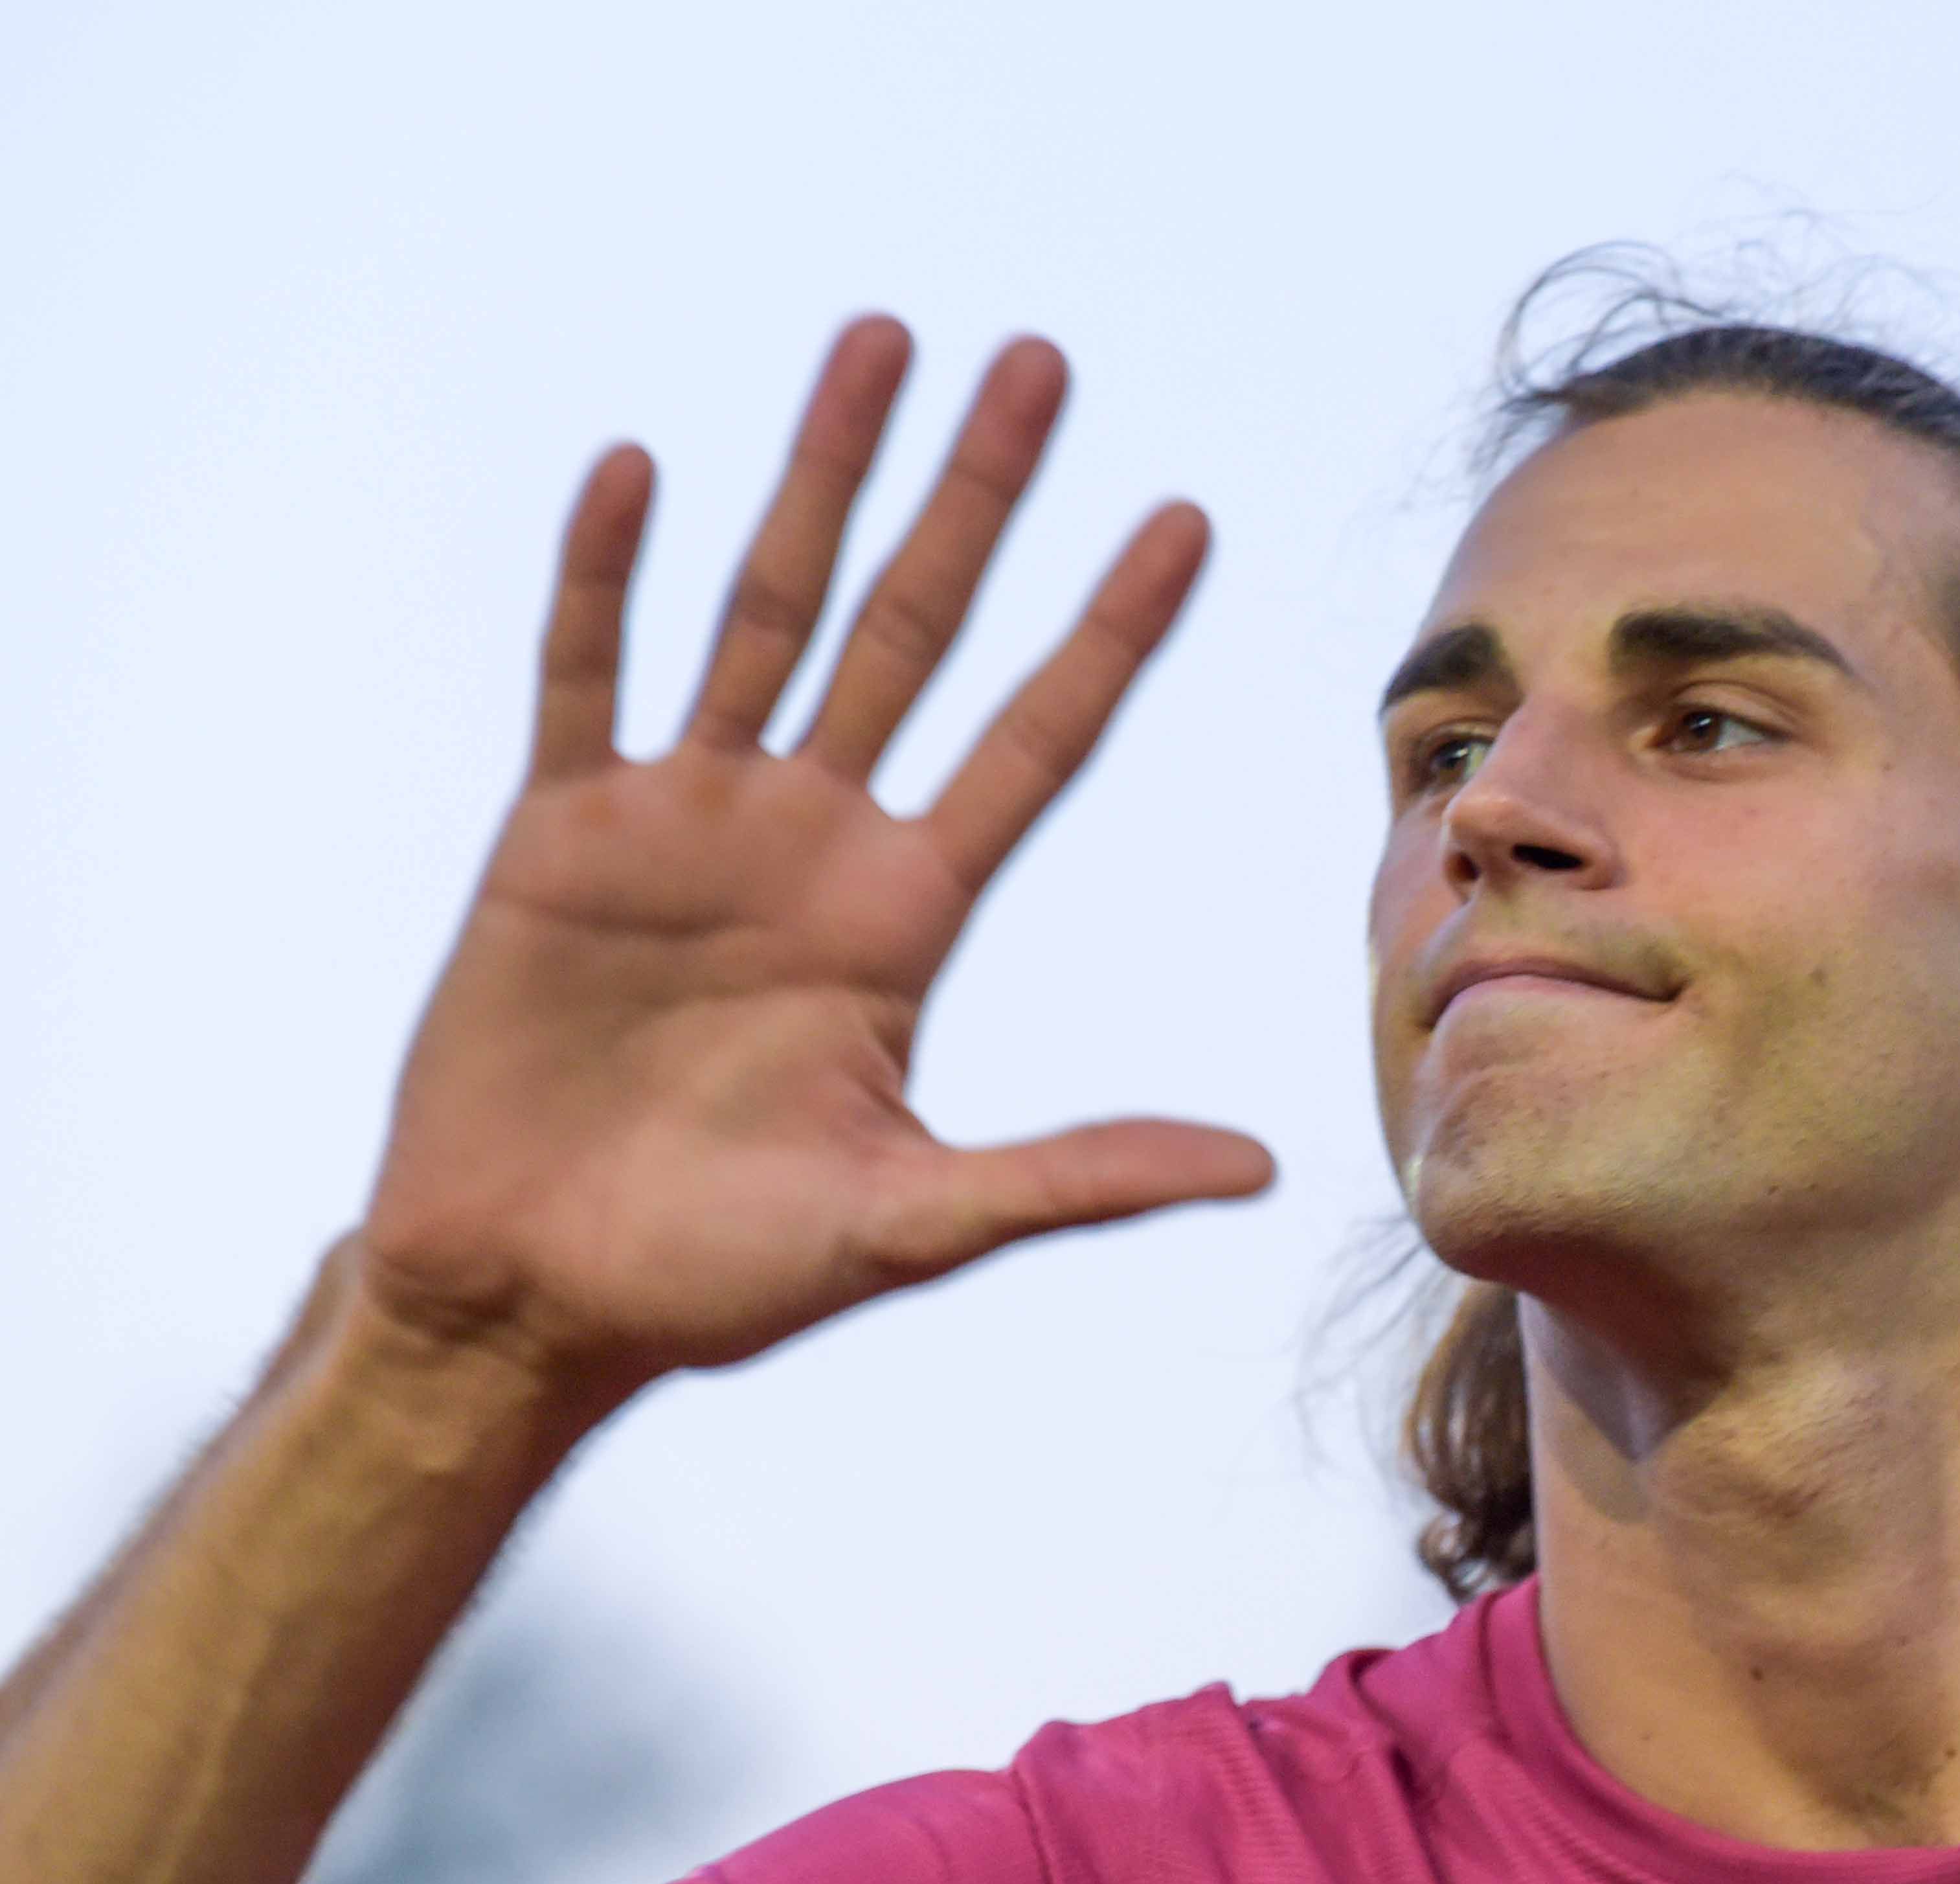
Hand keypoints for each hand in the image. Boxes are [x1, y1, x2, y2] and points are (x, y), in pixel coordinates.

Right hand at [352, 316, 1273, 1403]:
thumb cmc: (719, 1278)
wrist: (530, 1298)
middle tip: (1040, 360)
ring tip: (878, 343)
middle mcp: (812, 842)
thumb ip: (1077, 1175)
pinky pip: (588, 678)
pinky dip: (607, 578)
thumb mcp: (916, 1221)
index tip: (1185, 517)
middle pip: (916, 631)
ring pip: (766, 612)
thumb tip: (1263, 1166)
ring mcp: (684, 823)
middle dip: (976, 498)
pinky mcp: (557, 835)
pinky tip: (640, 470)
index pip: (1038, 739)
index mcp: (906, 917)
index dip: (1109, 632)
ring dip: (816, 478)